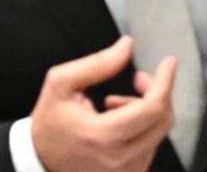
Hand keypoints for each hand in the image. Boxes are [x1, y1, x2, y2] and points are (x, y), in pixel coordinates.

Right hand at [31, 36, 176, 171]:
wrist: (38, 160)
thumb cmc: (49, 124)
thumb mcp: (62, 84)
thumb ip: (98, 63)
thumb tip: (126, 47)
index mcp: (102, 136)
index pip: (153, 107)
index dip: (165, 81)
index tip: (168, 63)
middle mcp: (119, 159)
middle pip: (162, 119)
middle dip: (156, 92)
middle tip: (139, 79)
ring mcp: (126, 171)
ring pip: (158, 132)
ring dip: (145, 110)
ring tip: (114, 104)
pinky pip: (150, 146)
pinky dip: (142, 127)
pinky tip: (119, 121)